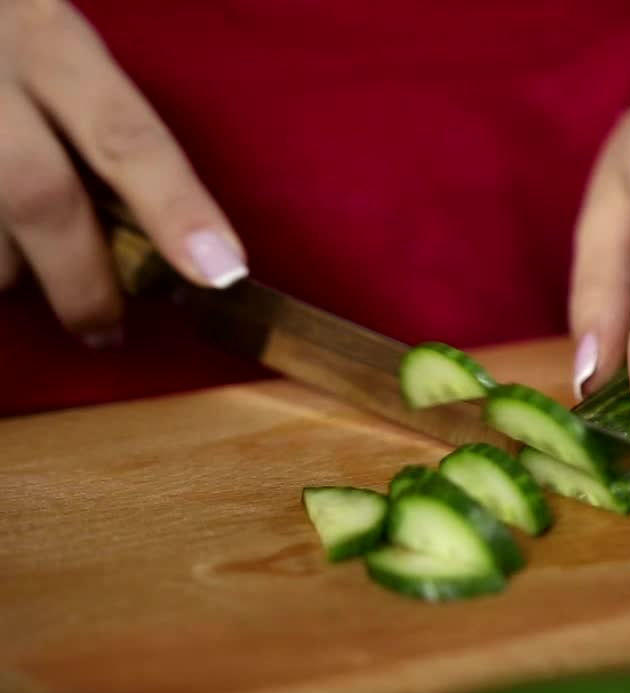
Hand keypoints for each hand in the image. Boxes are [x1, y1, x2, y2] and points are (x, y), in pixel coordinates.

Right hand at [0, 0, 245, 347]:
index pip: (127, 135)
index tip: (221, 271)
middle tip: (106, 332)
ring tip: (25, 273)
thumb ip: (98, 126)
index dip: (177, 209)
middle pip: (40, 197)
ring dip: (7, 273)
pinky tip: (0, 261)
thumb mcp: (55, 48)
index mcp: (50, 39)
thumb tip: (175, 239)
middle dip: (82, 281)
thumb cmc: (5, 36)